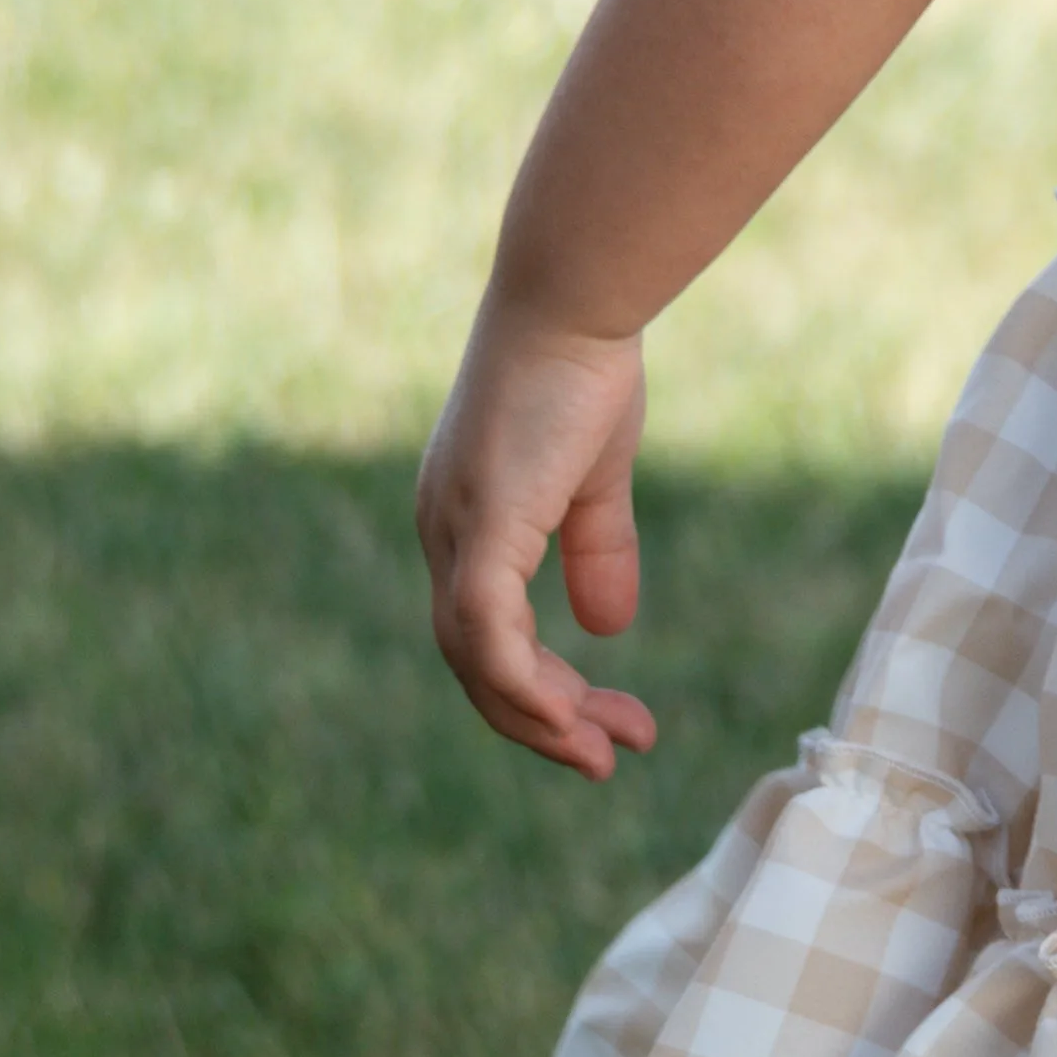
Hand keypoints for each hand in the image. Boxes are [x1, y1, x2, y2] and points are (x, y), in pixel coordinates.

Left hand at [417, 295, 658, 777]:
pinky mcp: (483, 525)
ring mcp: (457, 530)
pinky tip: (568, 716)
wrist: (573, 301)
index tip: (608, 723)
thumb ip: (596, 551)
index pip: (486, 636)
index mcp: (465, 523)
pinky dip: (521, 684)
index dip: (542, 690)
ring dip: (540, 718)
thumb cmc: (583, 370)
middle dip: (544, 721)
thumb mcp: (597, 478)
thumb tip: (607, 627)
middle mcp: (444, 534)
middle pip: (475, 665)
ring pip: (478, 662)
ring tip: (603, 751)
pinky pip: (488, 633)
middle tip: (612, 754)